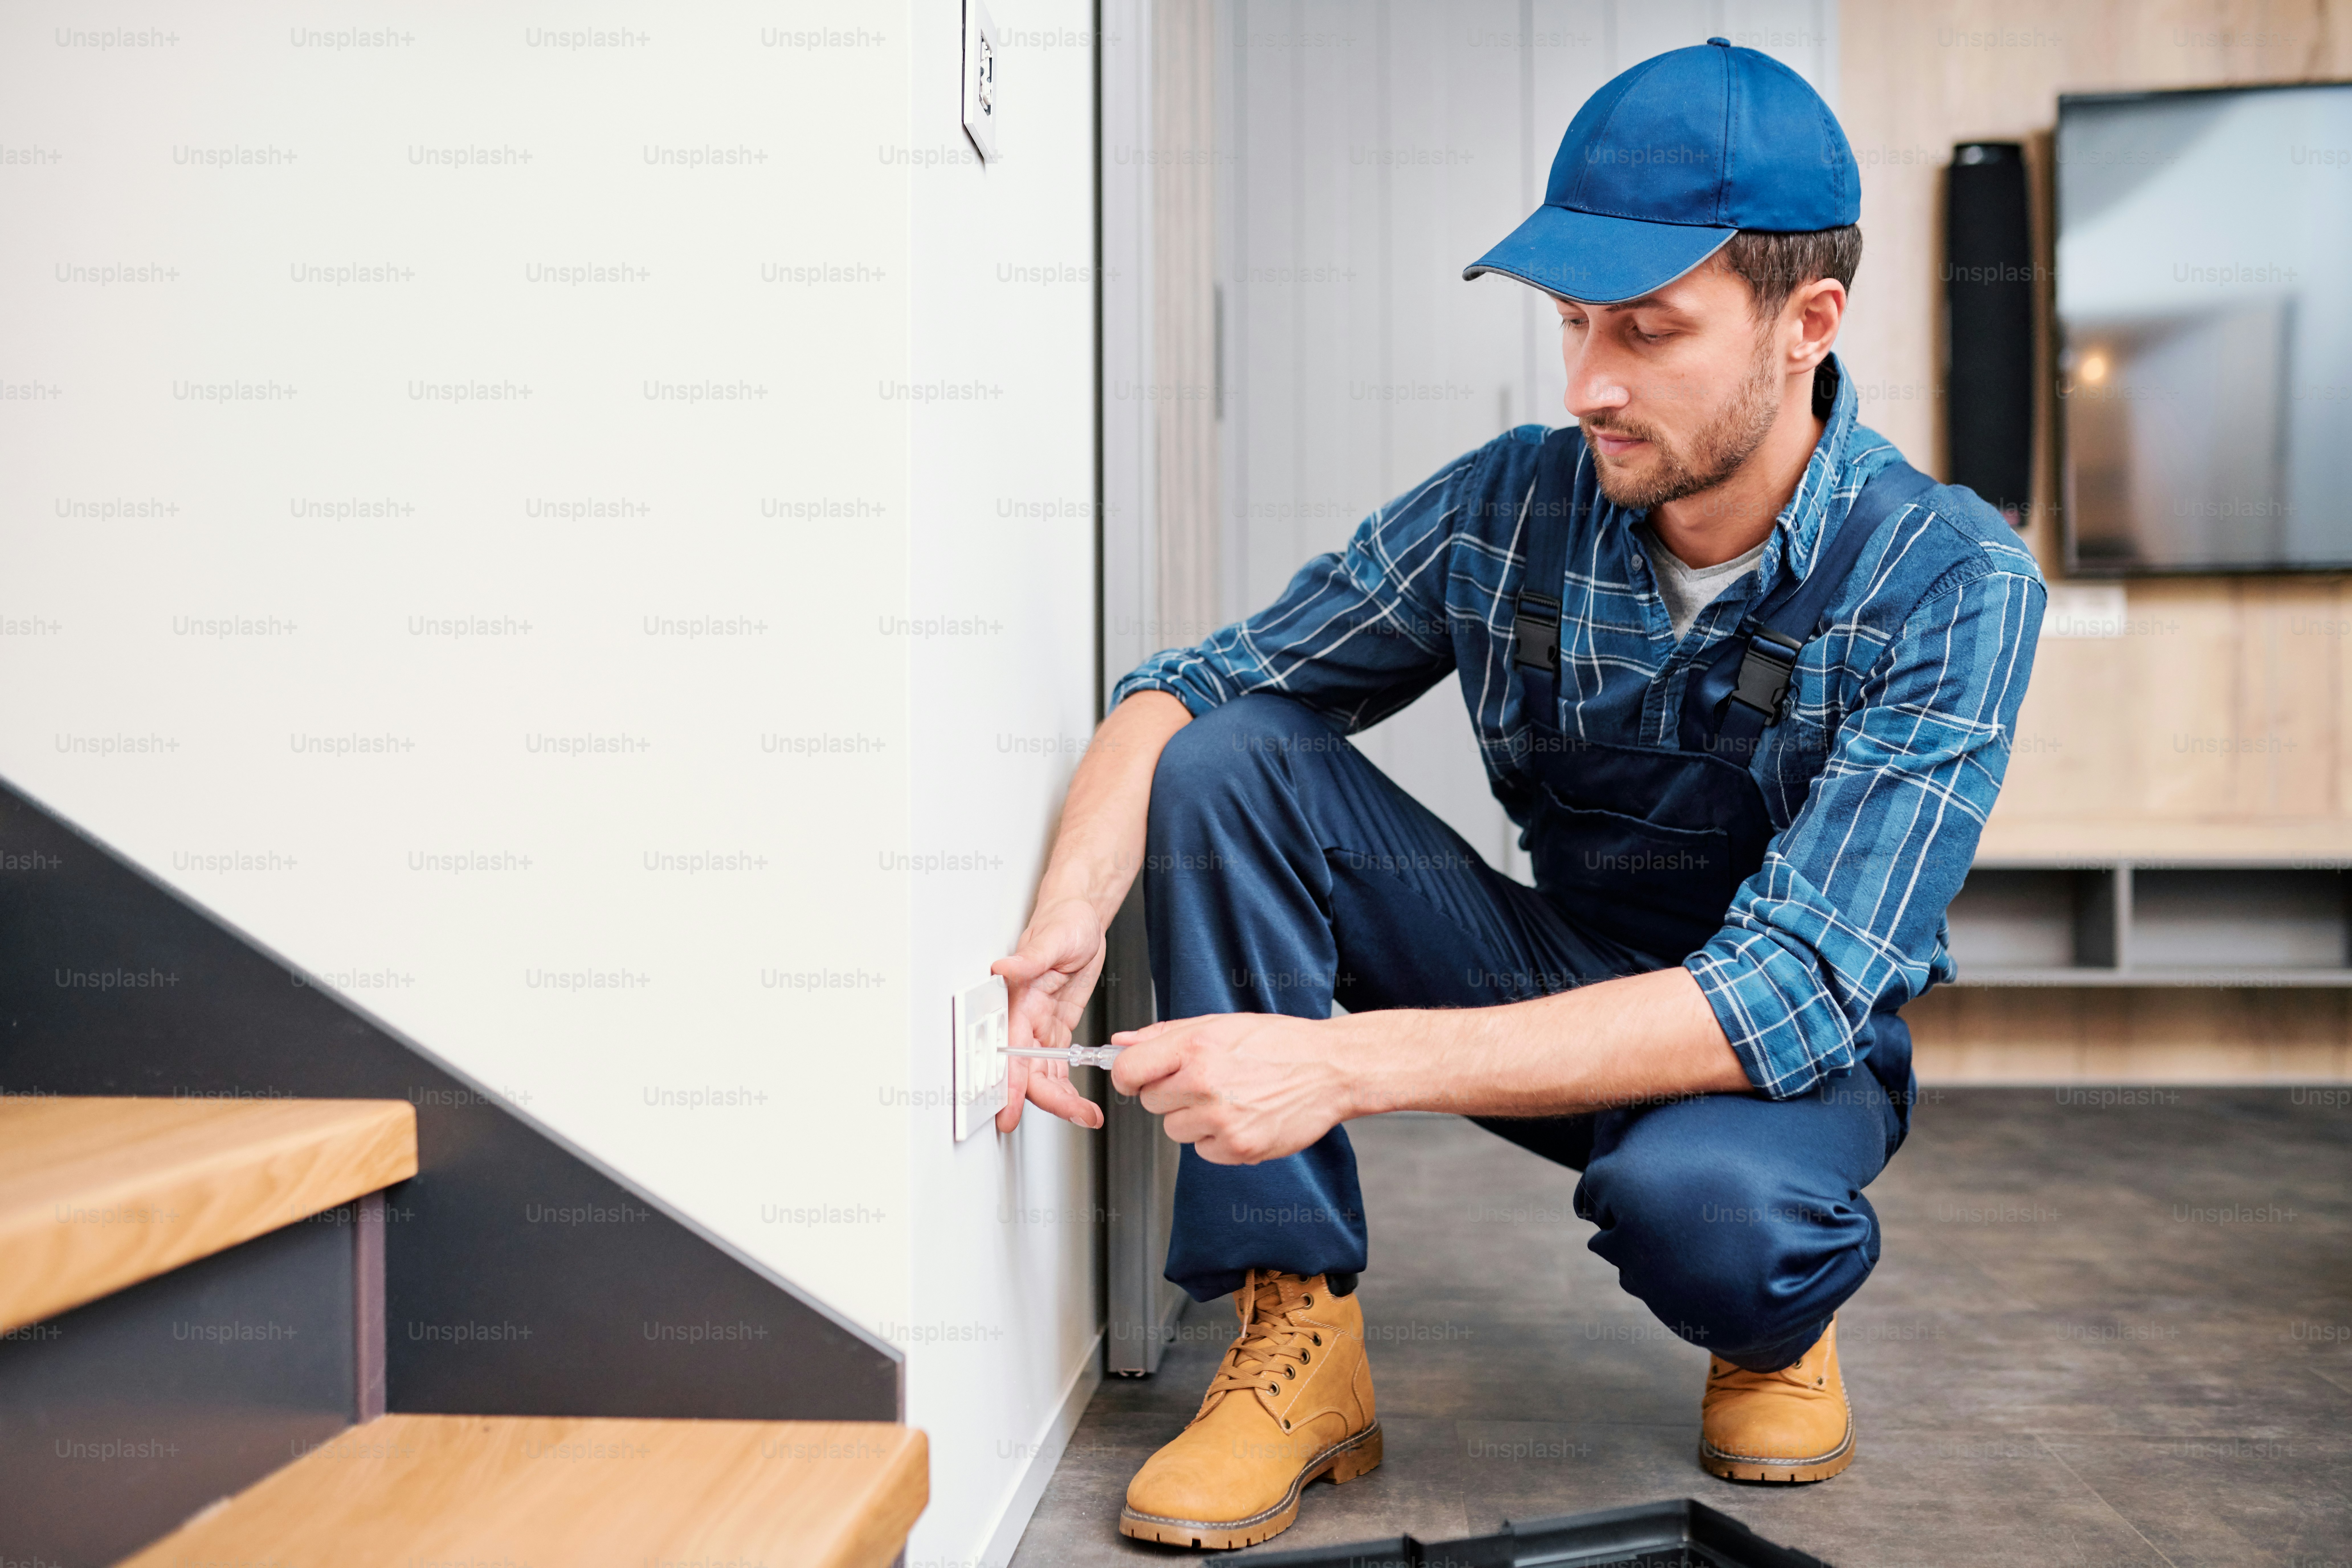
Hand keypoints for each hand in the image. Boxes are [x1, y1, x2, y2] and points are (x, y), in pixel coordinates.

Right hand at [990, 896, 1108, 1132]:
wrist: (1081, 917)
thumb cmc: (1063, 921)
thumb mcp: (1052, 937)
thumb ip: (1029, 958)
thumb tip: (1003, 967)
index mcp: (1017, 999)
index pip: (1009, 1050)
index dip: (1008, 1084)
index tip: (1007, 1111)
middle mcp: (1024, 1017)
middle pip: (1027, 1070)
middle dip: (1048, 1099)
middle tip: (1075, 1115)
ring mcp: (1040, 1025)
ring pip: (1042, 1074)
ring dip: (1061, 1099)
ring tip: (1086, 1115)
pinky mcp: (1056, 1028)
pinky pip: (1056, 1065)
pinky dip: (1066, 1086)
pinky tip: (1081, 1101)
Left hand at [1108, 1012, 1349, 1164]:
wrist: (1330, 1069)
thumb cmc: (1279, 1043)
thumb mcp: (1219, 1024)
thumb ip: (1164, 1034)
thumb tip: (1120, 1042)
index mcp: (1196, 1047)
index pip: (1128, 1071)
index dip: (1128, 1075)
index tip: (1138, 1077)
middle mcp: (1204, 1083)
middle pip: (1150, 1103)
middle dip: (1170, 1094)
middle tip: (1204, 1081)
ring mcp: (1221, 1119)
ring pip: (1175, 1129)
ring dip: (1193, 1118)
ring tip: (1229, 1098)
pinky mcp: (1239, 1147)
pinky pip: (1203, 1151)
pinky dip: (1217, 1140)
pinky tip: (1242, 1117)